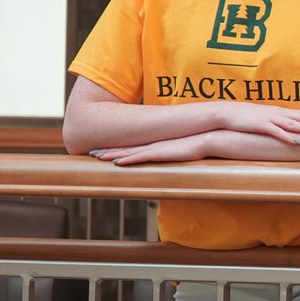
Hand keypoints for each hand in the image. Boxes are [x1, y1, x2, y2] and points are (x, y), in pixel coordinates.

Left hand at [91, 133, 213, 165]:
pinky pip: (139, 157)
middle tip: (92, 152)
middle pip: (125, 147)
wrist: (208, 137)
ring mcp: (155, 147)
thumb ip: (175, 150)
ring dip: (111, 154)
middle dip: (108, 149)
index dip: (118, 147)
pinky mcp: (159, 152)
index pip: (133, 145)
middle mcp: (152, 144)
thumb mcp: (183, 148)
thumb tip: (173, 153)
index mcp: (156, 143)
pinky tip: (115, 163)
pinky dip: (126, 159)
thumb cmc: (198, 143)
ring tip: (96, 156)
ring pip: (127, 151)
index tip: (105, 148)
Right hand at [211, 101, 299, 145]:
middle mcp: (277, 113)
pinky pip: (276, 132)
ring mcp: (270, 119)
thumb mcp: (265, 118)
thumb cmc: (246, 116)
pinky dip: (287, 137)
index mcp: (279, 111)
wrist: (226, 113)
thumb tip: (288, 126)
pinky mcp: (260, 125)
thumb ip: (277, 121)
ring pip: (292, 124)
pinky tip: (297, 142)